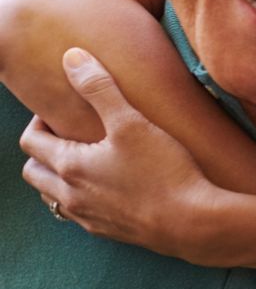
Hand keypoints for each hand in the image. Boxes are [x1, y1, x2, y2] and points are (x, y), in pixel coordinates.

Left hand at [19, 48, 223, 257]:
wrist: (193, 223)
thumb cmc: (164, 172)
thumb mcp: (132, 123)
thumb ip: (99, 89)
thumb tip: (72, 57)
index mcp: (69, 166)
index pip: (30, 141)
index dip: (39, 121)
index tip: (62, 110)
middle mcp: (70, 195)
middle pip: (33, 172)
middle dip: (43, 150)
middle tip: (69, 134)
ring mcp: (87, 217)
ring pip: (52, 196)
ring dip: (57, 177)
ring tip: (86, 160)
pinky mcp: (108, 232)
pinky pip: (78, 214)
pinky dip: (80, 197)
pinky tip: (107, 188)